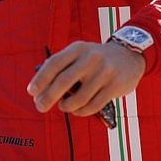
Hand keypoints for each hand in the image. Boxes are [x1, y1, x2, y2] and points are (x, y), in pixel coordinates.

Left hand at [28, 40, 144, 117]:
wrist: (129, 56)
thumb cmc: (96, 59)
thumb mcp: (80, 53)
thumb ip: (62, 67)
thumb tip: (40, 90)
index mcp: (78, 48)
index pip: (54, 63)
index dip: (40, 79)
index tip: (31, 92)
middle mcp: (91, 58)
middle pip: (64, 81)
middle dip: (48, 97)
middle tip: (40, 107)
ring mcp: (104, 72)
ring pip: (78, 98)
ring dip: (66, 106)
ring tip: (64, 106)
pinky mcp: (115, 86)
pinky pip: (93, 106)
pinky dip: (81, 111)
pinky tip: (78, 109)